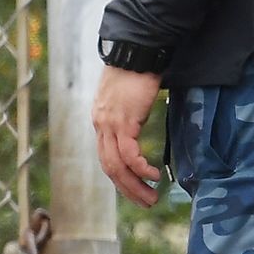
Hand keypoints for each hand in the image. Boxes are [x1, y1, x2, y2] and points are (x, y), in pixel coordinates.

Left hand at [91, 65, 162, 206]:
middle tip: (145, 202)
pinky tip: (153, 175)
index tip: (134, 189)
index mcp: (100, 121)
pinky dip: (140, 168)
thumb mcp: (127, 99)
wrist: (136, 51)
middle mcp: (100, 125)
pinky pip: (129, 154)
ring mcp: (110, 124)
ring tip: (152, 197)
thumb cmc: (136, 71)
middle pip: (109, 167)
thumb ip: (127, 115)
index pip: (105, 157)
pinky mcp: (124, 121)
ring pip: (117, 166)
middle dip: (128, 189)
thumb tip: (136, 127)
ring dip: (135, 185)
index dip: (119, 177)